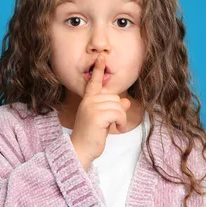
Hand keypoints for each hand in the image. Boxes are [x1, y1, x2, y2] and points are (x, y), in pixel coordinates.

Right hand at [69, 54, 130, 170]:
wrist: (80, 150)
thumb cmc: (91, 136)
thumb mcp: (103, 120)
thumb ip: (113, 109)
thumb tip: (125, 101)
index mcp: (88, 100)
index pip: (94, 82)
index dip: (98, 70)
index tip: (101, 57)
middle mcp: (88, 101)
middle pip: (115, 97)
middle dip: (119, 111)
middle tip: (113, 123)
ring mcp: (92, 107)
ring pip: (118, 106)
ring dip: (121, 119)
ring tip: (115, 127)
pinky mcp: (97, 116)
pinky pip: (118, 113)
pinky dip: (121, 123)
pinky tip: (116, 129)